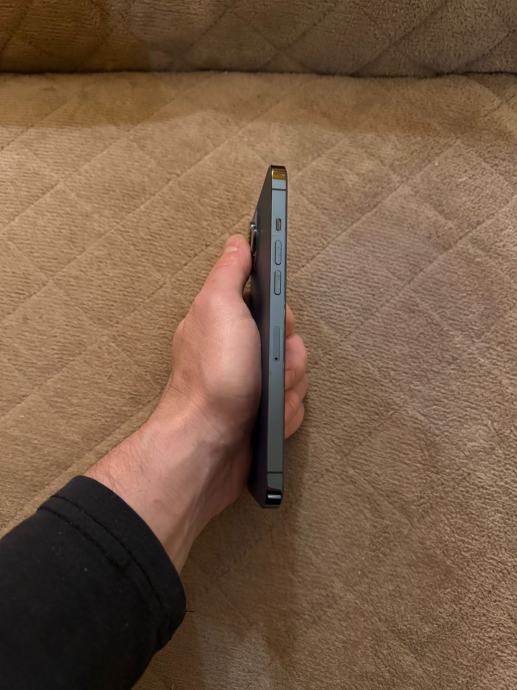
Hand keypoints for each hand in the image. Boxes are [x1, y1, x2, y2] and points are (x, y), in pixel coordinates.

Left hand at [86, 234, 307, 570]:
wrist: (208, 446)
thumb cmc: (214, 376)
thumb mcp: (219, 307)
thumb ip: (230, 272)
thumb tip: (237, 242)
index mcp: (228, 322)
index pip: (274, 306)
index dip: (283, 315)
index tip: (279, 326)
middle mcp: (238, 352)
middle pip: (291, 343)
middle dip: (289, 359)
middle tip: (270, 369)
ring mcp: (250, 386)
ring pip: (296, 378)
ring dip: (288, 390)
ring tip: (265, 401)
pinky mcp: (260, 416)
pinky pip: (292, 408)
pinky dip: (284, 415)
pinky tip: (266, 421)